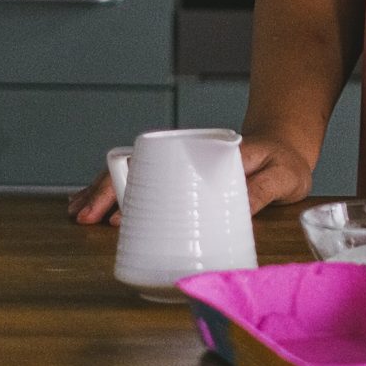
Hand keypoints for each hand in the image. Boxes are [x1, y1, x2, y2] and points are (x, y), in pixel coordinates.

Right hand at [67, 131, 316, 226]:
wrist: (288, 147)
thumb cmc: (284, 161)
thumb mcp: (280, 175)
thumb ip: (262, 189)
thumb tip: (236, 209)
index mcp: (203, 154)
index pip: (157, 165)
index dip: (131, 188)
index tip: (117, 215)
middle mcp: (185, 157)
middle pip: (135, 169)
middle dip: (104, 191)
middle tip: (84, 217)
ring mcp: (180, 167)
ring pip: (133, 175)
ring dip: (103, 192)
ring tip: (78, 213)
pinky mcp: (182, 180)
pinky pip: (145, 184)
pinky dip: (118, 194)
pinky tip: (100, 210)